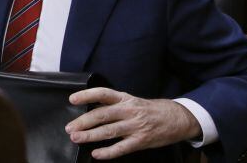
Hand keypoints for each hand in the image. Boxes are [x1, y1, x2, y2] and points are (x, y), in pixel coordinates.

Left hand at [66, 88, 201, 159]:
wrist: (176, 118)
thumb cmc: (149, 110)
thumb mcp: (132, 101)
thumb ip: (113, 104)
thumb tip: (90, 107)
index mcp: (125, 98)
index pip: (103, 93)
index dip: (87, 95)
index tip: (72, 99)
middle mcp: (129, 111)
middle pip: (102, 115)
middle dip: (84, 121)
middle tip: (69, 127)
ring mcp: (135, 126)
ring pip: (109, 131)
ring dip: (91, 136)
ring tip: (77, 138)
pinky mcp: (141, 141)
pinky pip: (122, 148)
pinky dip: (108, 152)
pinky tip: (97, 153)